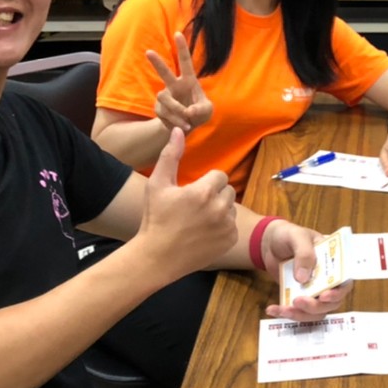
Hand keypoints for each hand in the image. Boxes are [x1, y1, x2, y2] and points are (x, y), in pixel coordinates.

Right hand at [134, 128, 236, 278]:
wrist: (157, 257)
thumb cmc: (155, 219)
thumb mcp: (157, 185)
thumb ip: (170, 155)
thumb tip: (179, 131)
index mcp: (204, 191)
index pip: (220, 176)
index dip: (206, 183)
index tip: (193, 192)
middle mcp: (220, 208)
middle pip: (227, 190)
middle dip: (214, 195)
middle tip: (195, 206)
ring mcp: (227, 226)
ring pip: (231, 208)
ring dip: (219, 210)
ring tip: (198, 220)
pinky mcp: (230, 240)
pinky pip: (232, 225)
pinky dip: (222, 227)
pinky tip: (204, 233)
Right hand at [145, 32, 212, 134]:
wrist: (186, 127)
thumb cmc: (199, 112)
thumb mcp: (207, 111)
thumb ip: (202, 110)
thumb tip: (188, 111)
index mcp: (188, 81)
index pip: (185, 62)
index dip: (182, 48)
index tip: (178, 33)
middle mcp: (174, 86)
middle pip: (165, 73)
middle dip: (157, 62)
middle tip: (148, 52)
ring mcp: (165, 96)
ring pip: (166, 99)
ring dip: (177, 111)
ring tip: (188, 121)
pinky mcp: (159, 108)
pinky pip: (165, 114)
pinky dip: (176, 121)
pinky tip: (183, 125)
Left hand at [258, 220, 354, 319]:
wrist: (270, 243)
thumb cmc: (289, 235)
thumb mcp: (298, 237)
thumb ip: (304, 254)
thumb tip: (304, 279)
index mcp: (333, 263)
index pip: (344, 283)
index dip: (338, 292)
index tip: (324, 296)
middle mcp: (326, 280)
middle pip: (331, 302)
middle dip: (315, 307)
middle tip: (298, 301)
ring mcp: (312, 291)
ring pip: (315, 312)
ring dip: (301, 315)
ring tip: (284, 309)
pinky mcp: (298, 297)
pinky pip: (297, 312)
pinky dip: (285, 314)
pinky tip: (273, 310)